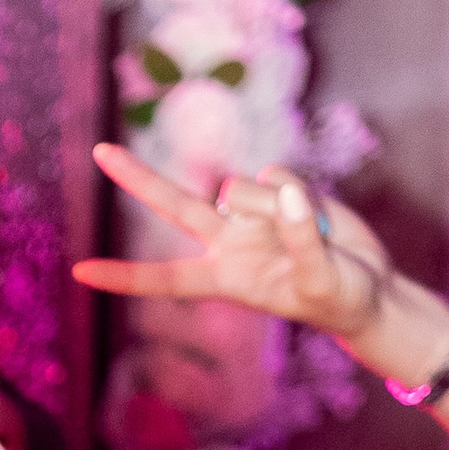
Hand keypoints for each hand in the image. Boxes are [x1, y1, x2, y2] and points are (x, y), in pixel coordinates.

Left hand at [74, 146, 405, 360]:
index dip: (124, 277)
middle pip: (175, 206)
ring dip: (277, 206)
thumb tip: (281, 193)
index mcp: (225, 278)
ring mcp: (252, 213)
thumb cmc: (338, 298)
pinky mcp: (279, 190)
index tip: (80, 273)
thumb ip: (299, 239)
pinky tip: (317, 215)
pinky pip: (279, 174)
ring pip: (245, 187)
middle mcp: (228, 241)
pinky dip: (301, 192)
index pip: (166, 278)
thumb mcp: (320, 280)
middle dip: (138, 179)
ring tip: (309, 236)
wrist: (368, 286)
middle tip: (98, 151)